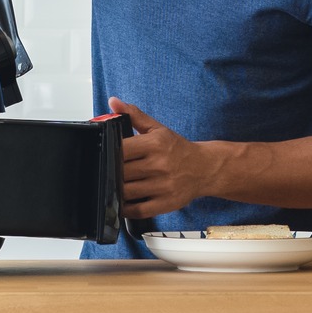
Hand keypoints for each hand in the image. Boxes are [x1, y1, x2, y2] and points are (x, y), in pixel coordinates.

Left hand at [112, 97, 218, 218]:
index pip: (121, 149)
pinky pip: (138, 210)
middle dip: (112, 172)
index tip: (106, 153)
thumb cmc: (178, 149)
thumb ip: (134, 115)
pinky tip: (124, 201)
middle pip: (121, 172)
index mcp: (156, 144)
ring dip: (116, 190)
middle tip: (109, 171)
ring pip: (126, 192)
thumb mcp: (157, 129)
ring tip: (116, 184)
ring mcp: (164, 186)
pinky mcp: (166, 204)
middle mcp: (160, 165)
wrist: (205, 168)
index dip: (109, 152)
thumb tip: (113, 102)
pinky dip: (126, 209)